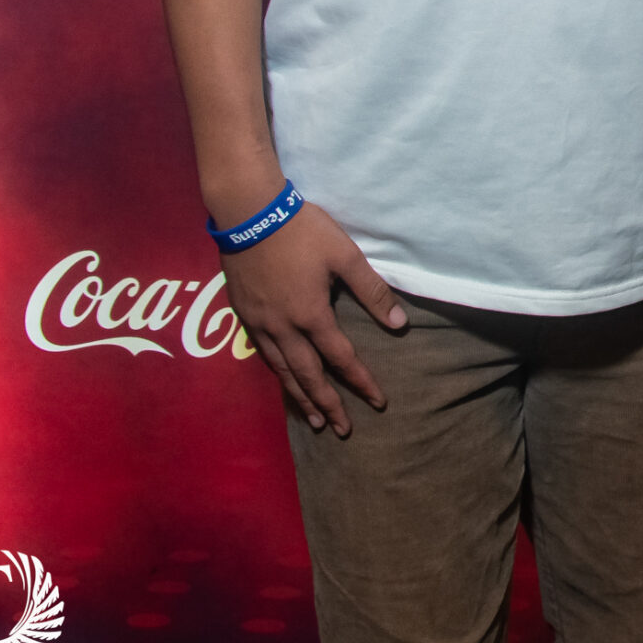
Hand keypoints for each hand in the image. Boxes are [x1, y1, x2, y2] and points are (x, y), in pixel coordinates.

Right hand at [218, 202, 404, 436]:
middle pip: (308, 375)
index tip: (378, 402)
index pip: (341, 358)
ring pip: (282, 371)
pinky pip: (263, 355)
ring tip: (314, 420)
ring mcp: (259, 323)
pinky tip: (284, 380)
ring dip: (299, 397)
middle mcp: (282, 327)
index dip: (360, 381)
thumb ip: (372, 292)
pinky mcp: (242, 314)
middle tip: (342, 429)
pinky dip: (278, 374)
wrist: (248, 213)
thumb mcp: (345, 256)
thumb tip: (400, 325)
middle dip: (327, 403)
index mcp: (310, 315)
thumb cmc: (302, 231)